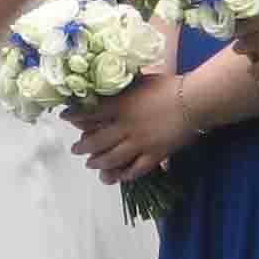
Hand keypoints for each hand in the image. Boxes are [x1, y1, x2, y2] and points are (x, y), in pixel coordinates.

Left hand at [63, 75, 191, 184]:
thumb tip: (108, 88)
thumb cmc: (168, 86)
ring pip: (112, 158)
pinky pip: (136, 170)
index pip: (90, 113)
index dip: (75, 116)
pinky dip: (124, 175)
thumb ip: (123, 88)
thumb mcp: (140, 81)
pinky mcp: (154, 155)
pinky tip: (117, 177)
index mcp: (120, 106)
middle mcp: (125, 127)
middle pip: (96, 141)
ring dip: (98, 163)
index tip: (65, 118)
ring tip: (91, 165)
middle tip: (75, 149)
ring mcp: (139, 143)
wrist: (194, 101)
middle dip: (82, 147)